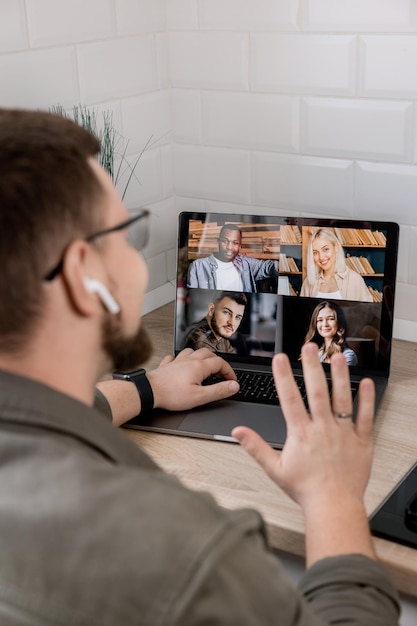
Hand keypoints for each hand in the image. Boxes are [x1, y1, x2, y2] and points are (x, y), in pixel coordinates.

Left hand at [146, 348, 238, 411]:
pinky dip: (182, 359)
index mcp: (199, 366)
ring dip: (201, 356)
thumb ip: (218, 390)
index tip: (232, 380)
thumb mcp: (200, 397)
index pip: (220, 363)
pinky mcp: (167, 366)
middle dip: (217, 362)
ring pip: (192, 351)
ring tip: (205, 365)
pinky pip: (176, 357)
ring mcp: (177, 361)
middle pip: (208, 353)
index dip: (229, 371)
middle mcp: (188, 360)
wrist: (149, 391)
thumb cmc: (171, 395)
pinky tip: (182, 364)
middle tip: (221, 372)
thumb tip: (233, 386)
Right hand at [232, 342, 375, 563]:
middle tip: (309, 348)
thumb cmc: (306, 490)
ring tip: (337, 357)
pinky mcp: (361, 441)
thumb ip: (256, 447)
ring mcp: (343, 433)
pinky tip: (366, 383)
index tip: (280, 358)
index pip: (290, 399)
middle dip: (312, 367)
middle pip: (316, 392)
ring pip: (342, 399)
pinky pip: (365, 417)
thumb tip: (238, 431)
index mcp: (301, 434)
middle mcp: (322, 429)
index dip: (283, 377)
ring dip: (340, 376)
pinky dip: (366, 399)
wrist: (333, 507)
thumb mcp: (275, 469)